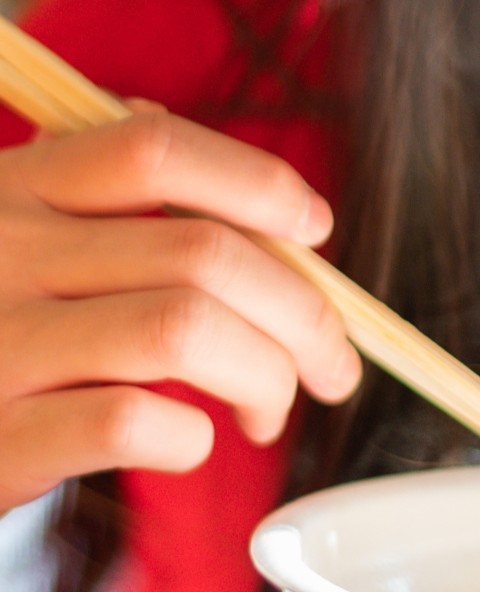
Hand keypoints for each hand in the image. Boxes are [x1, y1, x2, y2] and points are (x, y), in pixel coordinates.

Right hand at [0, 110, 361, 512]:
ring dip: (265, 375)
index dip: (258, 182)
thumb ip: (112, 197)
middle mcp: (0, 251)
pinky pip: (127, 423)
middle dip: (304, 312)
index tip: (316, 229)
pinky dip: (191, 436)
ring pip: (182, 330)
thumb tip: (254, 189)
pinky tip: (193, 441)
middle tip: (332, 364)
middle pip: (203, 253)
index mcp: (18, 186)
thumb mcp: (26, 235)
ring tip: (270, 409)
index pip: (156, 150)